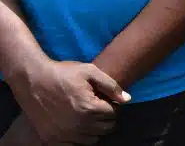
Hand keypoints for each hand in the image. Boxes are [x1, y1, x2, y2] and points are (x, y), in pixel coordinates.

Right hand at [7, 60, 129, 144]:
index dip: (111, 105)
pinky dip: (79, 138)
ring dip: (94, 129)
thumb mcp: (90, 72)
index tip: (104, 99)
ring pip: (92, 139)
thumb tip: (127, 100)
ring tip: (87, 115)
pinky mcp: (52, 140)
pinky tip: (76, 125)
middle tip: (97, 107)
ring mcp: (64, 134)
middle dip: (105, 117)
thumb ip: (111, 86)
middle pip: (105, 128)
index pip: (113, 114)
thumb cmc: (63, 73)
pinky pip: (74, 145)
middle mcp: (78, 125)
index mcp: (89, 108)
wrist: (32, 80)